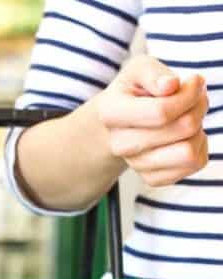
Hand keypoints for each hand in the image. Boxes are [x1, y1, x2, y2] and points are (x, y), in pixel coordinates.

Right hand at [96, 56, 208, 186]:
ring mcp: (136, 165)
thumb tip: (170, 86)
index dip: (189, 94)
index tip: (193, 81)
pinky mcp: (153, 178)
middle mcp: (120, 145)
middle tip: (192, 98)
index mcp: (111, 114)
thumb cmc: (135, 92)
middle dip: (198, 107)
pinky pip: (195, 164)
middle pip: (184, 128)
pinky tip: (184, 136)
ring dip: (199, 130)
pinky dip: (198, 147)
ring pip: (190, 152)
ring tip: (187, 117)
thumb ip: (153, 72)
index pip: (162, 112)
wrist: (122, 123)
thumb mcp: (139, 69)